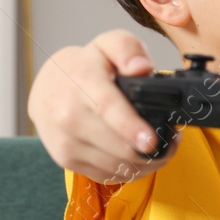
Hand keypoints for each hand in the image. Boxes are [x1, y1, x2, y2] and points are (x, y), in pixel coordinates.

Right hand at [28, 30, 176, 184]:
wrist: (47, 88)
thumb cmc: (84, 68)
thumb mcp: (107, 45)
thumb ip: (127, 49)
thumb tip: (141, 67)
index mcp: (81, 83)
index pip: (107, 108)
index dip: (132, 128)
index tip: (152, 141)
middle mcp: (68, 115)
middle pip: (118, 145)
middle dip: (154, 148)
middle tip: (172, 139)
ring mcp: (66, 141)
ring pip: (117, 165)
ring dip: (145, 162)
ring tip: (159, 147)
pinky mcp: (67, 160)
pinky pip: (108, 175)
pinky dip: (129, 170)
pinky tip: (139, 156)